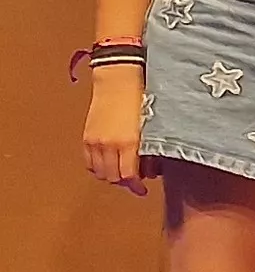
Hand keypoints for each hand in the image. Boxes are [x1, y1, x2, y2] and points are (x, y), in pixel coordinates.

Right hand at [81, 71, 147, 196]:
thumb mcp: (150, 126)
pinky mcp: (86, 137)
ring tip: (121, 172)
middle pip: (112, 177)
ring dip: (110, 176)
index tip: (142, 189)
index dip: (135, 186)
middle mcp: (108, 144)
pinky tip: (108, 163)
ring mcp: (95, 141)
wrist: (117, 81)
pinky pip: (89, 161)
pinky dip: (97, 167)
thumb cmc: (140, 99)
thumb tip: (151, 168)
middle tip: (134, 180)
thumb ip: (149, 149)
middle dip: (124, 182)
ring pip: (99, 172)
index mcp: (128, 142)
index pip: (128, 176)